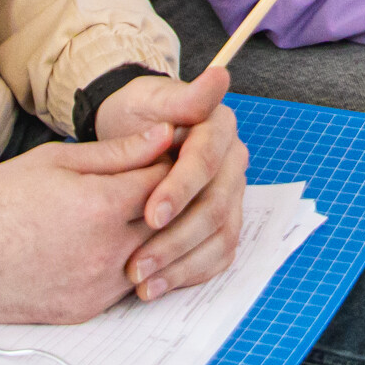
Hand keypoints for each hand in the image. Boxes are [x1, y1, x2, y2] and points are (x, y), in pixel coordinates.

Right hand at [0, 131, 168, 324]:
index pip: (166, 182)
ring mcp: (97, 287)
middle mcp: (107, 252)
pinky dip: (129, 265)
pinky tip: (112, 246)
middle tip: (158, 185)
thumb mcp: (57, 161)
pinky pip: (126, 288)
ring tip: (133, 214)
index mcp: (101, 207)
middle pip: (168, 223)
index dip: (169, 165)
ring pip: (153, 259)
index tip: (164, 157)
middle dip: (169, 202)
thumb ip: (117, 152)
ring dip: (152, 237)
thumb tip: (163, 135)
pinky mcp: (85, 311)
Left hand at [92, 66, 246, 297]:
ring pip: (219, 237)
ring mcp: (231, 196)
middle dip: (176, 239)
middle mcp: (233, 164)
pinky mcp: (223, 223)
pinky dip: (189, 275)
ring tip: (142, 284)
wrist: (131, 134)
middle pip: (216, 207)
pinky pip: (217, 256)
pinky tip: (156, 288)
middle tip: (137, 263)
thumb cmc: (139, 115)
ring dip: (181, 265)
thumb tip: (219, 76)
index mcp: (221, 129)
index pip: (207, 162)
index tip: (151, 214)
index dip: (181, 189)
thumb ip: (184, 96)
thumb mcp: (151, 99)